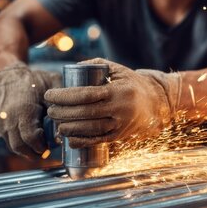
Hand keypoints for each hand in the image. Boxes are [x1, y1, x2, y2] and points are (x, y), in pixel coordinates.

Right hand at [0, 62, 60, 157]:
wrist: (5, 75)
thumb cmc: (32, 80)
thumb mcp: (52, 85)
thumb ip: (61, 103)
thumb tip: (68, 124)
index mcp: (23, 111)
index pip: (31, 139)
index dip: (41, 146)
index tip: (50, 146)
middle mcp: (7, 120)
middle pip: (20, 147)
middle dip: (33, 152)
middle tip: (45, 151)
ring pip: (12, 146)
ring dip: (25, 148)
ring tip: (38, 143)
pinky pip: (6, 139)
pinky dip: (17, 141)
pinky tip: (28, 135)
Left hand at [44, 59, 180, 147]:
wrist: (157, 101)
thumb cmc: (132, 83)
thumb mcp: (118, 69)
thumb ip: (96, 65)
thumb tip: (73, 68)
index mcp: (117, 91)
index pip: (85, 95)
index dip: (64, 96)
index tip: (50, 95)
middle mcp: (120, 109)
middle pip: (85, 113)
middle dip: (63, 113)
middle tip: (50, 111)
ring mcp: (121, 124)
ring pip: (91, 129)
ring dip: (70, 129)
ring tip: (57, 125)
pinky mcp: (121, 135)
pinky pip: (99, 140)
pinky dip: (83, 142)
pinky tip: (70, 140)